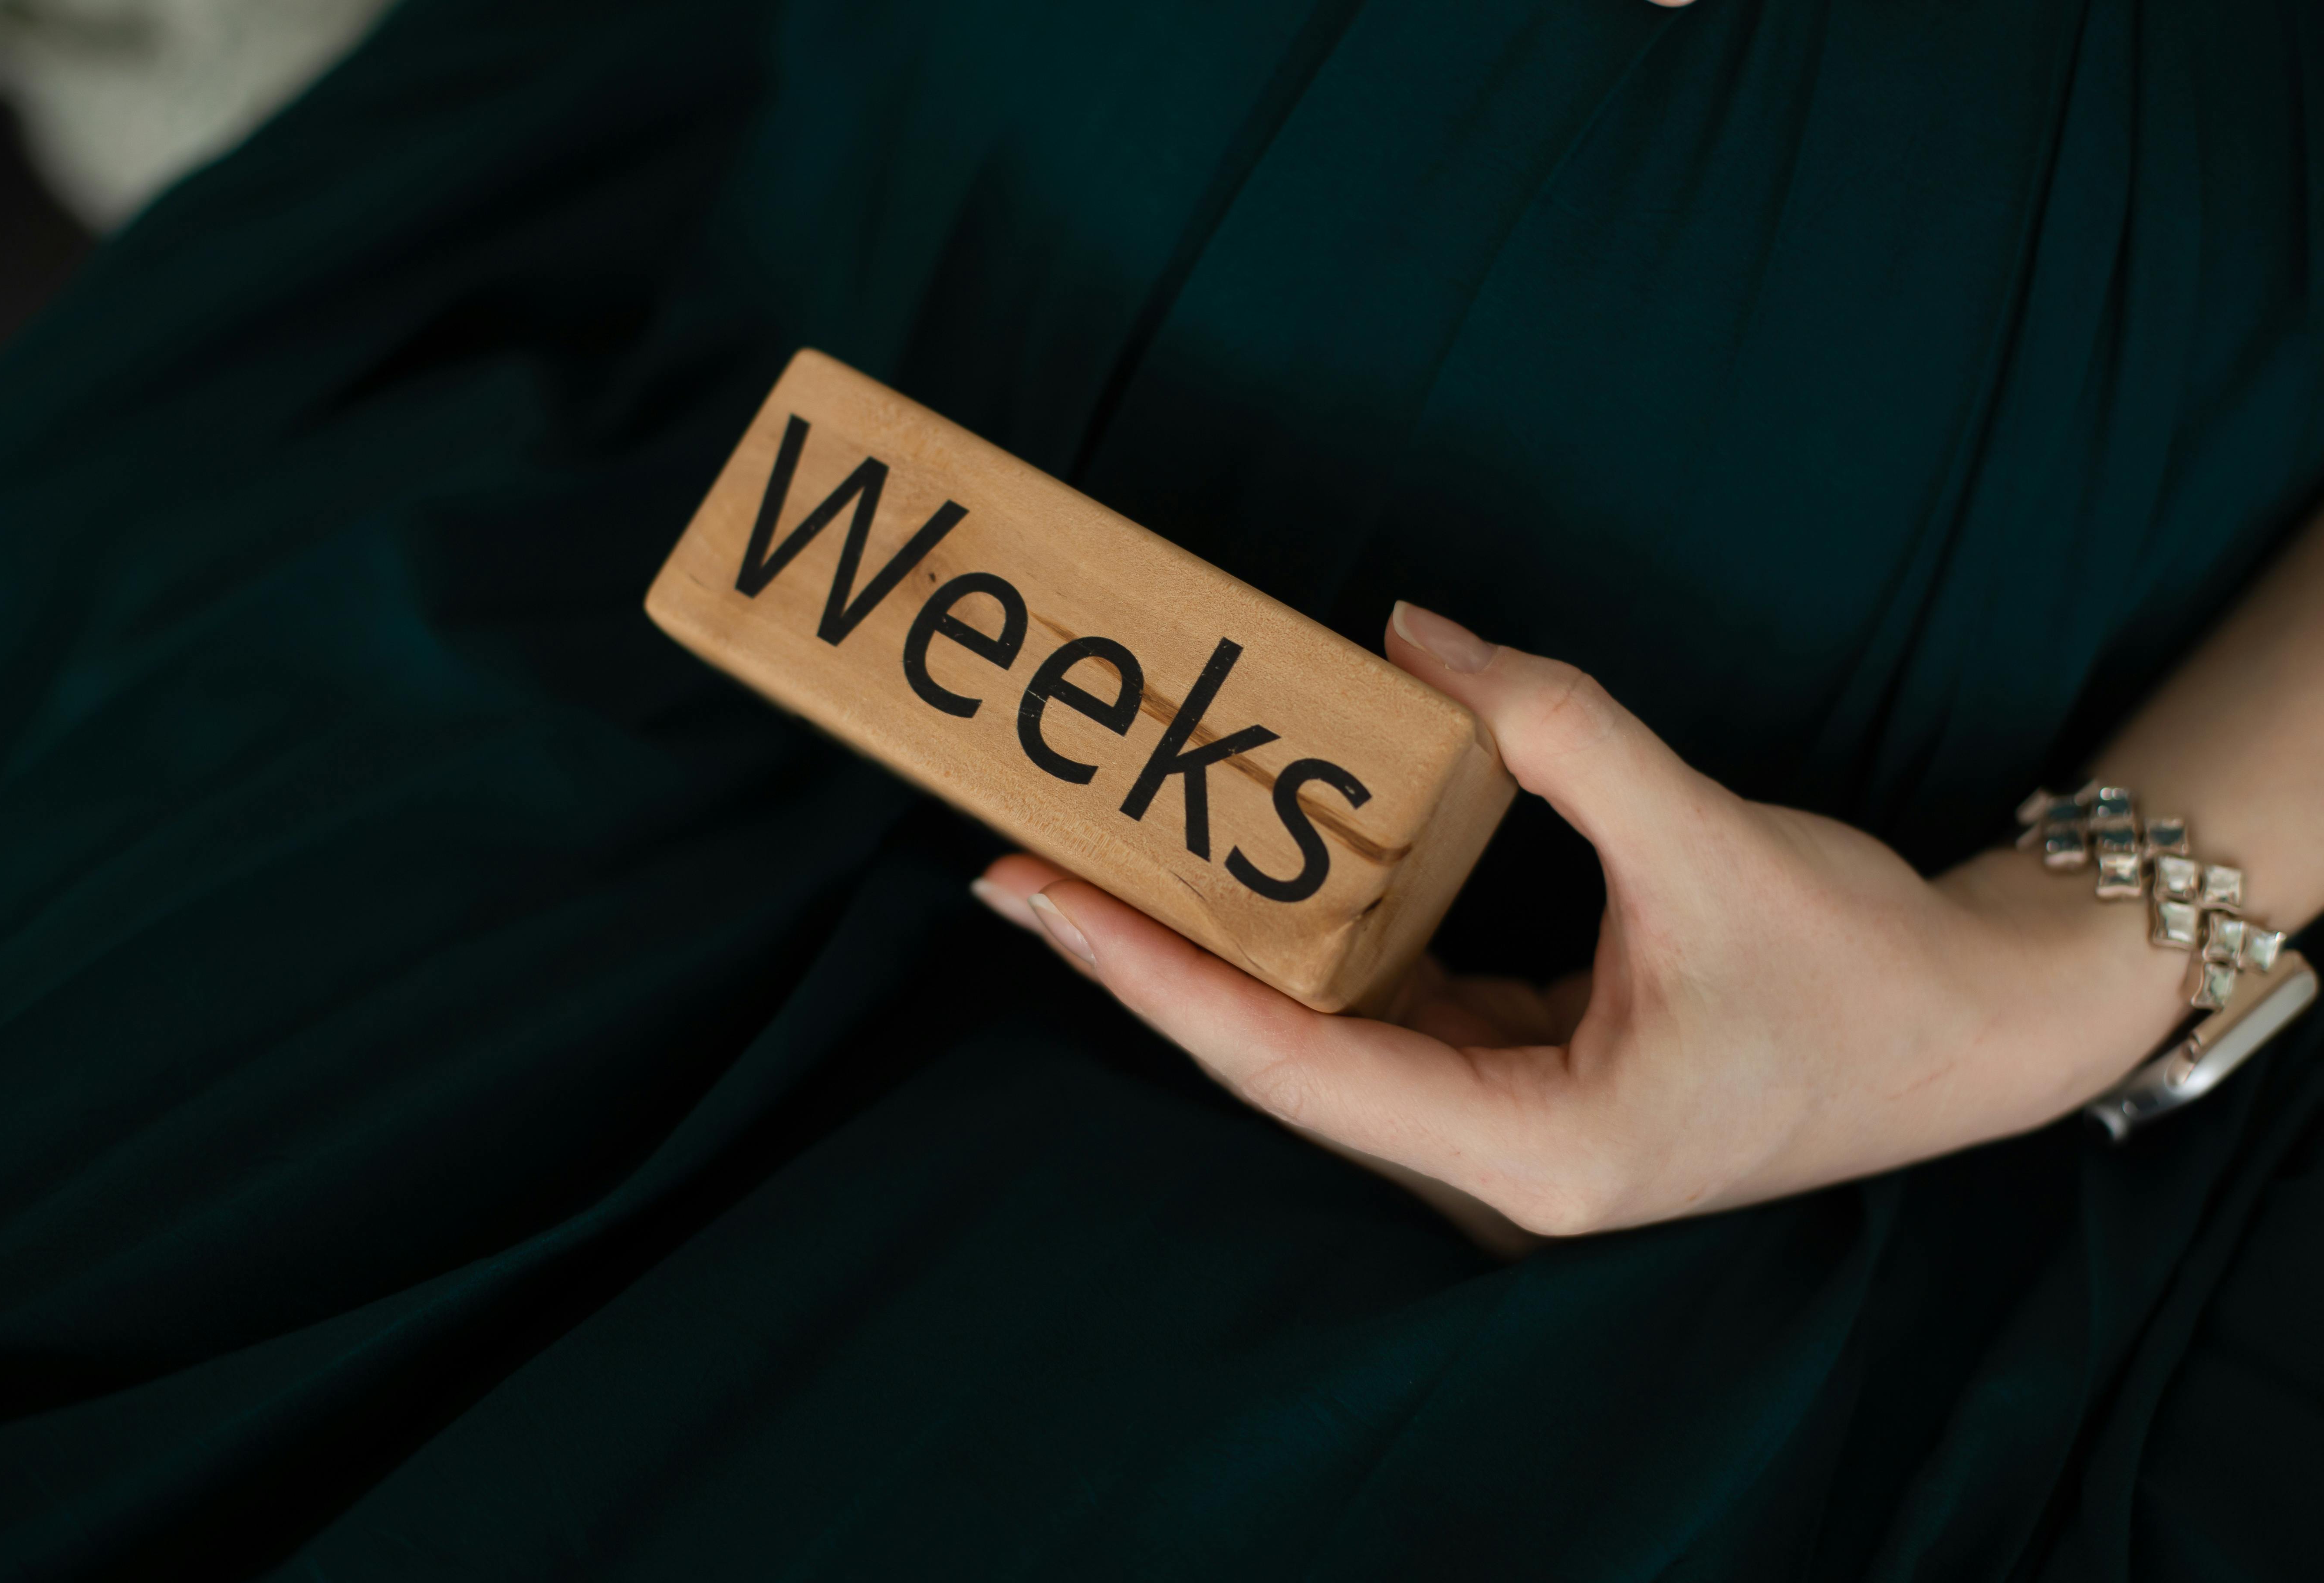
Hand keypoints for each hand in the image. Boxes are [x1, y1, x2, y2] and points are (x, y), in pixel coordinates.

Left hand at [974, 603, 2190, 1238]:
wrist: (1979, 1022)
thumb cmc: (1864, 966)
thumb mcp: (1705, 836)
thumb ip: (1555, 728)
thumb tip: (1408, 636)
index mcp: (1530, 1149)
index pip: (1286, 1063)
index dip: (1148, 976)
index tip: (1033, 898)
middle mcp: (1493, 1154)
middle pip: (1279, 1051)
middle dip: (1152, 956)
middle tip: (1021, 861)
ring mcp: (1504, 1112)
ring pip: (1326, 1025)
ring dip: (1228, 940)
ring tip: (1110, 850)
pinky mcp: (1523, 1063)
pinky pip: (1388, 998)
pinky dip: (1324, 929)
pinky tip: (1258, 862)